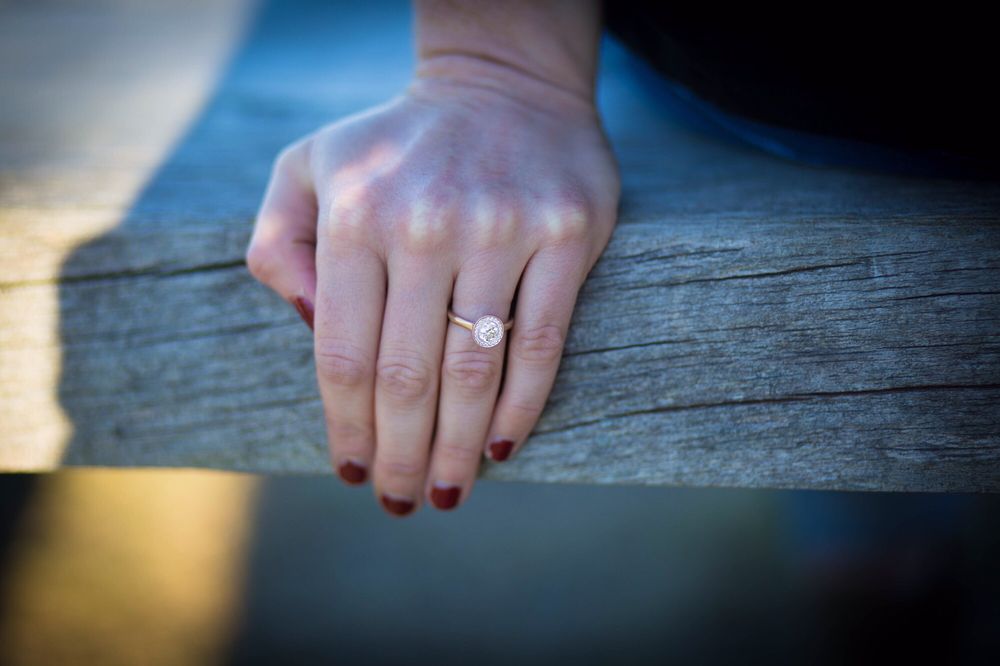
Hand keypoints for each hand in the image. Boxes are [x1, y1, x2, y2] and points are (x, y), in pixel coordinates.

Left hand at [246, 1, 617, 515]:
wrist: (503, 84)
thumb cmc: (395, 146)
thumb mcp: (306, 170)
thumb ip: (278, 247)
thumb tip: (306, 329)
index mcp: (355, 216)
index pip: (344, 353)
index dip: (347, 426)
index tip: (352, 472)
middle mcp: (425, 224)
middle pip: (408, 376)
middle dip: (400, 455)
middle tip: (401, 503)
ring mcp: (502, 227)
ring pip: (475, 369)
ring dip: (457, 448)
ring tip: (446, 493)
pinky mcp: (566, 233)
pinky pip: (543, 340)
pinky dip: (522, 405)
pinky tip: (502, 446)